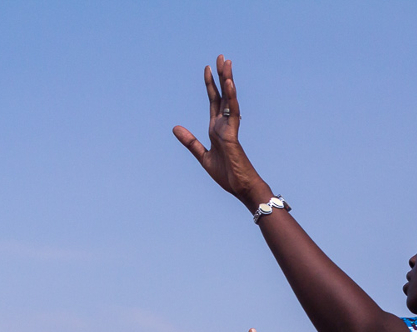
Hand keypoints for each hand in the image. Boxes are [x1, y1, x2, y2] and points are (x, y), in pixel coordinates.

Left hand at [173, 56, 272, 206]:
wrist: (241, 189)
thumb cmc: (228, 175)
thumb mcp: (203, 157)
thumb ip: (190, 142)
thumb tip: (175, 127)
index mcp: (217, 129)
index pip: (214, 102)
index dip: (211, 85)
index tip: (208, 68)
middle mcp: (224, 125)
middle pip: (223, 95)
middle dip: (221, 76)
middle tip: (221, 57)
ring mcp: (229, 129)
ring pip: (229, 100)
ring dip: (228, 80)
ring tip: (226, 63)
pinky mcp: (232, 135)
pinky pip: (232, 113)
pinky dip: (230, 98)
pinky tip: (229, 84)